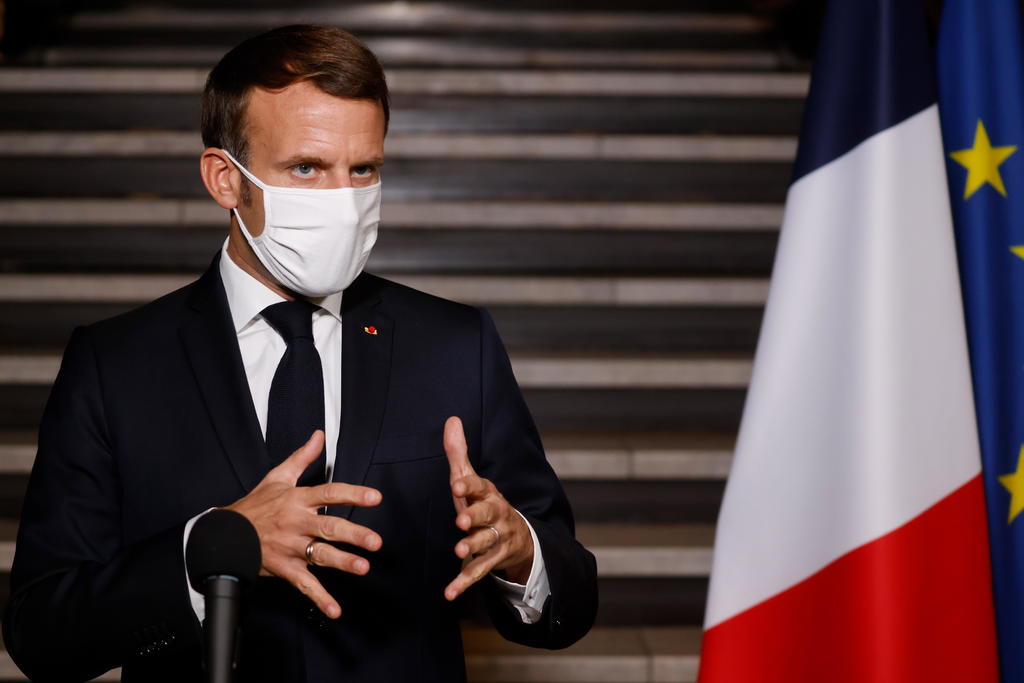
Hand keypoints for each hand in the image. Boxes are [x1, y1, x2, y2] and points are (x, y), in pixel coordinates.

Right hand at [225, 430, 382, 618]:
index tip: (375, 498)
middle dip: (353, 534)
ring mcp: (290, 547)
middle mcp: (295, 523)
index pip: (329, 493)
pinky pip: (304, 584)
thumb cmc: (255, 505)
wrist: (224, 535)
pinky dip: (319, 598)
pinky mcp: (284, 568)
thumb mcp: (278, 477)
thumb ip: (303, 457)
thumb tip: (319, 435)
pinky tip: (335, 609)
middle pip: (328, 527)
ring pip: (319, 555)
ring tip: (363, 567)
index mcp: (296, 499)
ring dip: (342, 562)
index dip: (352, 494)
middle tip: (375, 541)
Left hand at [443, 416, 532, 600]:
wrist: (517, 537)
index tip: (456, 483)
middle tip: (461, 520)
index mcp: (488, 493)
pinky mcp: (494, 560)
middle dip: (475, 516)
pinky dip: (464, 583)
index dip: (468, 485)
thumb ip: (459, 453)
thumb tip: (451, 420)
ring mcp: (498, 538)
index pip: (479, 486)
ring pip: (486, 542)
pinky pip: (479, 573)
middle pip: (487, 514)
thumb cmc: (484, 503)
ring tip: (459, 550)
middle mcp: (496, 514)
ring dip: (472, 547)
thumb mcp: (471, 480)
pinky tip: (449, 592)